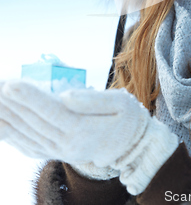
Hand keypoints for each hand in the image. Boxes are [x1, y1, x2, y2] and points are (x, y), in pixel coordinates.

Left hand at [0, 80, 177, 193]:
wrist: (133, 148)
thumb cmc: (128, 119)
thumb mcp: (121, 103)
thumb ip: (94, 100)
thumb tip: (66, 95)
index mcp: (84, 131)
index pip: (51, 112)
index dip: (30, 97)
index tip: (12, 83)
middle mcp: (68, 145)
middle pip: (34, 122)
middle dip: (12, 103)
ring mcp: (60, 151)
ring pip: (27, 134)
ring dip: (8, 117)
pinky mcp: (57, 153)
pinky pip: (29, 146)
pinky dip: (12, 136)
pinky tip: (2, 124)